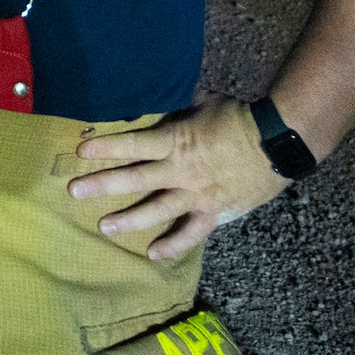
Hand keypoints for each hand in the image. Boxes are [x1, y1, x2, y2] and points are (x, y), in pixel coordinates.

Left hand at [67, 95, 288, 260]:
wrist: (279, 141)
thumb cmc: (239, 117)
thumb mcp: (204, 103)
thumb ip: (180, 109)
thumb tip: (164, 100)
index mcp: (175, 140)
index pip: (132, 144)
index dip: (106, 147)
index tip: (80, 151)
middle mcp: (180, 170)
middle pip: (135, 179)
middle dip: (102, 185)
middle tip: (74, 192)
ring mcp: (196, 194)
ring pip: (156, 210)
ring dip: (129, 219)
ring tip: (104, 227)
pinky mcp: (215, 211)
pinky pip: (191, 233)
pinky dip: (173, 245)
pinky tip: (153, 254)